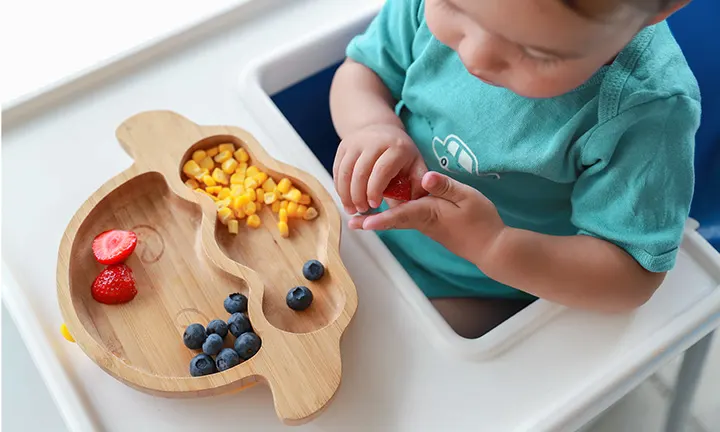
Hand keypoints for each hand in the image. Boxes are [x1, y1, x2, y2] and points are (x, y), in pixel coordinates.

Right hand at [333, 124, 427, 213]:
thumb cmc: (402, 154)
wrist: (383, 130)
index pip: (382, 170)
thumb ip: (418, 186)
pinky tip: (345, 199)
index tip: (374, 206)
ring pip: (345, 172)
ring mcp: (356, 142)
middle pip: (360, 172)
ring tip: (352, 209)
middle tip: (362, 210)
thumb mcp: (417, 166)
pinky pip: (337, 170)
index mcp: (396, 147)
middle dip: (358, 196)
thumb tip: (414, 206)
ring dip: (346, 194)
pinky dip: (339, 187)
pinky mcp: (343, 146)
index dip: (375, 190)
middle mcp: (374, 141)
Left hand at [349, 172, 505, 266]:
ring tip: (360, 218)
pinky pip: (408, 219)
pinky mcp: (431, 226)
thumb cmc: (481, 221)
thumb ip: (445, 186)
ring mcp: (426, 226)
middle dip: (372, 221)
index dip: (380, 218)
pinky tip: (388, 208)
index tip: (363, 222)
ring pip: (399, 220)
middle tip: (352, 223)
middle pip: (393, 220)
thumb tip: (424, 177)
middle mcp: (423, 221)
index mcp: (429, 212)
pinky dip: (394, 216)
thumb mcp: (467, 197)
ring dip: (380, 219)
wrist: (491, 247)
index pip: (400, 215)